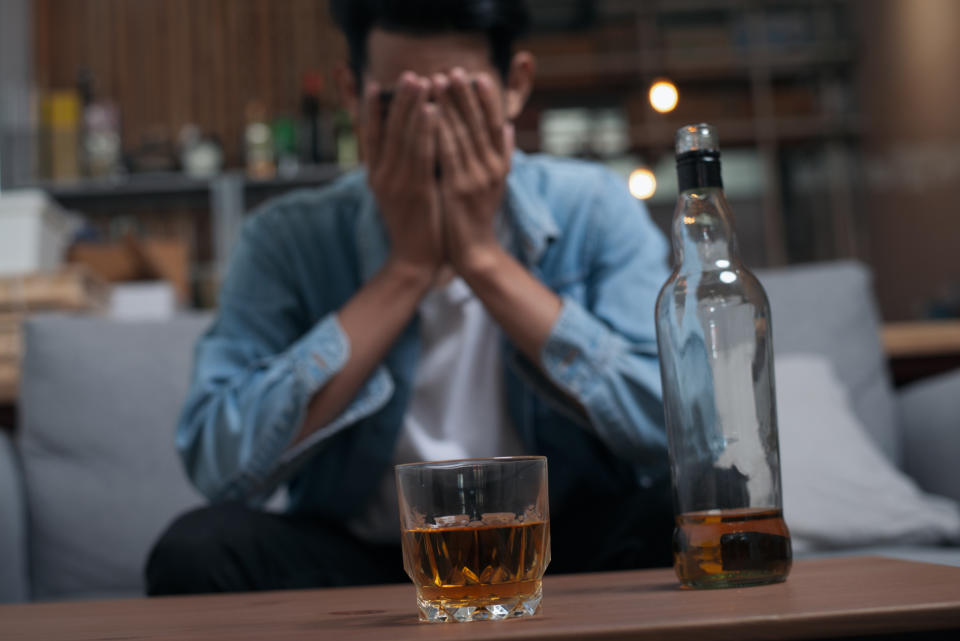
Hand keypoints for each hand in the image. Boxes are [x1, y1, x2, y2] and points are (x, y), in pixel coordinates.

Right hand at [363, 73, 443, 281]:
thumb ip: (398, 168)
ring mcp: (398, 183)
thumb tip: (407, 141)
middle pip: (387, 130)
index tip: (371, 82)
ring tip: (422, 81)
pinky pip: (422, 154)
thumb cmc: (413, 226)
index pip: (368, 135)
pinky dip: (427, 130)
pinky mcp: (416, 192)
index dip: (369, 108)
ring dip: (413, 107)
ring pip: (404, 137)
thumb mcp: (398, 194)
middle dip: (397, 100)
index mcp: (375, 175)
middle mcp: (382, 176)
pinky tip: (434, 111)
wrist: (414, 261)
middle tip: (407, 73)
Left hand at [434, 68, 514, 275]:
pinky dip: (438, 131)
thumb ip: (503, 155)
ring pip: (462, 134)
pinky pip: (446, 154)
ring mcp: (476, 179)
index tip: (477, 76)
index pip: (496, 124)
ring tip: (436, 81)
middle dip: (465, 95)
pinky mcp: (458, 189)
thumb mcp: (496, 184)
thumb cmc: (478, 217)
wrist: (475, 252)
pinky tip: (427, 113)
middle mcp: (492, 169)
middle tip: (454, 69)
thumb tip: (509, 128)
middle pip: (479, 124)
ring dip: (449, 105)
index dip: (488, 100)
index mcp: (501, 165)